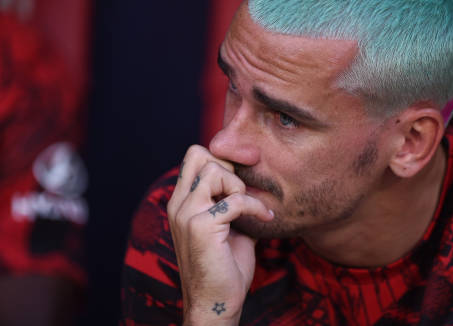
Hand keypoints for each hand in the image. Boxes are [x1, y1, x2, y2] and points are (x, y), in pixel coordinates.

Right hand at [167, 145, 273, 324]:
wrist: (216, 303)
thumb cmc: (224, 267)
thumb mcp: (228, 227)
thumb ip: (233, 203)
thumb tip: (255, 183)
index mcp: (181, 202)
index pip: (195, 157)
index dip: (222, 161)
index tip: (244, 178)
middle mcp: (178, 204)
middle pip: (200, 154)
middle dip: (228, 167)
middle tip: (244, 191)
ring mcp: (187, 214)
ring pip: (215, 170)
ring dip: (239, 186)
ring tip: (249, 207)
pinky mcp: (201, 226)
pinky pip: (236, 199)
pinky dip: (256, 207)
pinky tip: (266, 218)